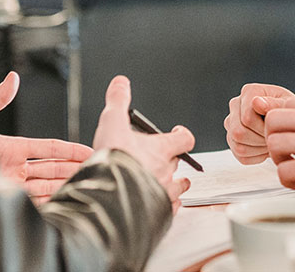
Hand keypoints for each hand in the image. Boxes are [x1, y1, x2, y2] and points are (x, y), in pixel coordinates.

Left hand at [0, 72, 92, 204]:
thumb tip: (13, 78)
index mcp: (12, 148)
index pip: (49, 148)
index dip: (71, 149)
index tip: (91, 150)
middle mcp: (14, 170)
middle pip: (54, 169)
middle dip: (75, 168)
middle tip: (99, 168)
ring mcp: (11, 189)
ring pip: (48, 186)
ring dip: (67, 185)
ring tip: (90, 186)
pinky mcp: (7, 204)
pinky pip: (36, 205)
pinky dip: (54, 203)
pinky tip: (70, 203)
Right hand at [91, 75, 194, 212]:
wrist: (109, 196)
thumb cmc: (113, 161)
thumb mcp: (112, 123)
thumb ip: (118, 101)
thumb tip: (121, 83)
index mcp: (161, 149)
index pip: (185, 139)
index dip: (182, 135)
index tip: (178, 133)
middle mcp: (167, 171)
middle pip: (179, 164)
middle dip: (172, 160)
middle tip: (162, 159)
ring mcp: (164, 192)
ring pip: (178, 188)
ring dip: (174, 184)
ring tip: (165, 183)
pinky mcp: (157, 211)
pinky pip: (170, 209)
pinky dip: (166, 205)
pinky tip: (159, 204)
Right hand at [223, 83, 294, 163]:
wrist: (289, 122)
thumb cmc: (288, 112)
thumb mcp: (288, 106)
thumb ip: (275, 104)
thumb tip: (256, 102)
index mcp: (249, 92)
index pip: (247, 118)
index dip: (264, 128)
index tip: (277, 127)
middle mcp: (236, 104)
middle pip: (238, 133)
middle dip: (260, 139)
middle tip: (274, 136)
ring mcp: (231, 122)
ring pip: (238, 146)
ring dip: (259, 149)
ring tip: (271, 141)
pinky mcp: (232, 139)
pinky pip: (241, 156)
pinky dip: (257, 156)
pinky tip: (266, 148)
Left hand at [263, 96, 294, 206]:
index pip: (285, 104)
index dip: (282, 123)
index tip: (288, 136)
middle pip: (272, 120)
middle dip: (274, 138)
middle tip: (286, 153)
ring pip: (273, 144)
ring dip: (278, 160)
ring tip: (293, 168)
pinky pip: (283, 171)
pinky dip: (287, 180)